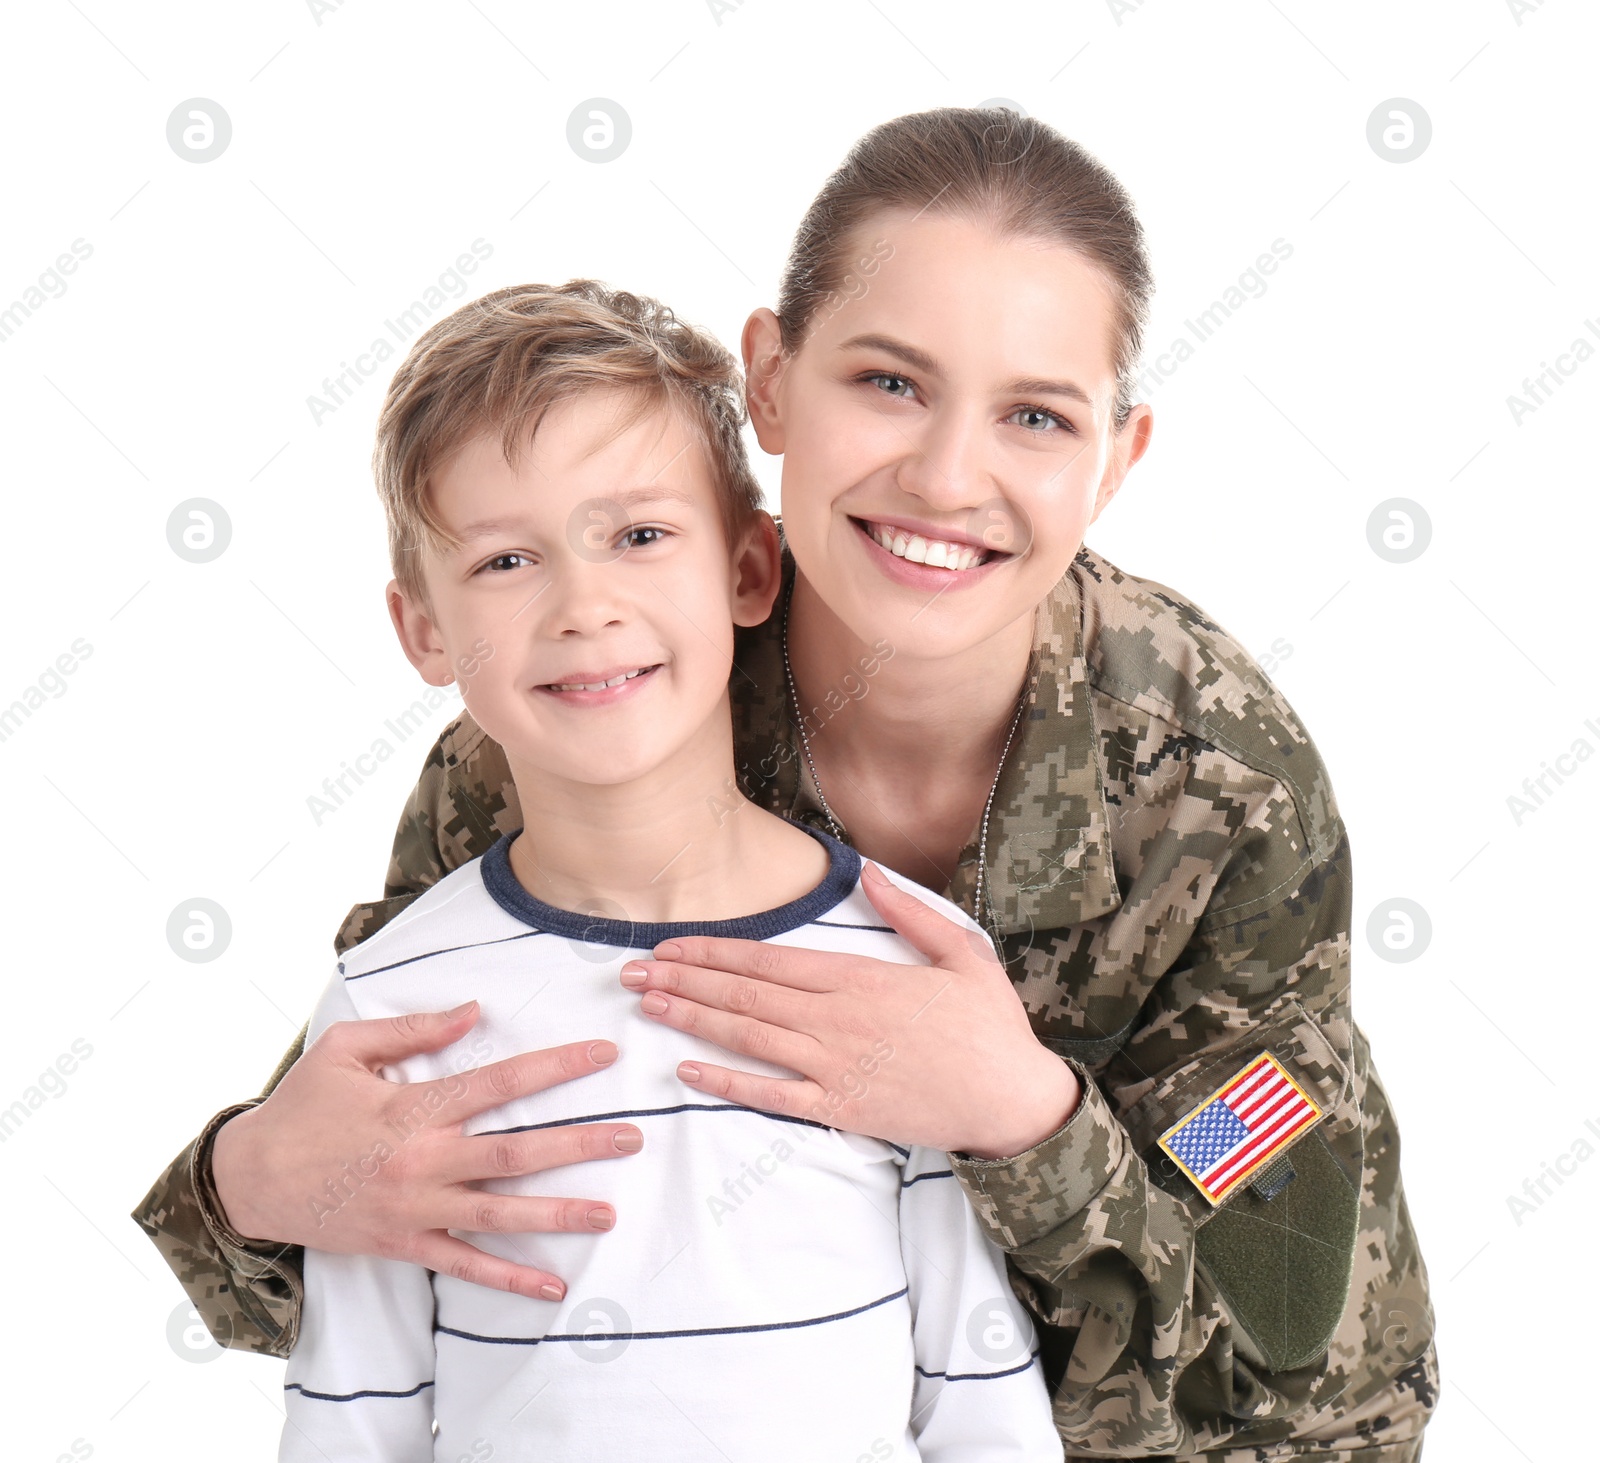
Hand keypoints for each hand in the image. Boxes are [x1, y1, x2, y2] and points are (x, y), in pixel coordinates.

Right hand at [210, 1002, 641, 1300]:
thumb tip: (474, 1008)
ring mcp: (416, 1207)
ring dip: (558, 1214)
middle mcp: (423, 1159)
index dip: (557, 1066)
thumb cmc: (300, 1106)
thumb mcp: (347, 1049)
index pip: (501, 1082)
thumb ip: (414, 1028)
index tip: (604, 1054)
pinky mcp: (403, 1243)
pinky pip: (464, 1264)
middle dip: (580, 1144)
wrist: (248, 1178)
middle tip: (632, 1137)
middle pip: (516, 1152)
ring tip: (610, 1213)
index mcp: (414, 1105)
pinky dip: (509, 1278)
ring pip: (500, 1212)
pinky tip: (552, 1286)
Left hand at [618, 864, 1079, 1158]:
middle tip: (632, 971)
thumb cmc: (989, 1027)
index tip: (672, 943)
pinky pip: (773, 1095)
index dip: (714, 953)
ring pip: (749, 1039)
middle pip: (746, 995)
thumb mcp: (962, 953)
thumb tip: (869, 873)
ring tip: (648, 1005)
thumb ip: (911, 913)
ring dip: (693, 1020)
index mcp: (862, 978)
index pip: (771, 961)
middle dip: (685, 979)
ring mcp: (835, 1066)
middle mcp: (838, 1019)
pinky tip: (688, 1071)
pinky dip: (728, 1084)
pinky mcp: (841, 1107)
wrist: (1012, 1100)